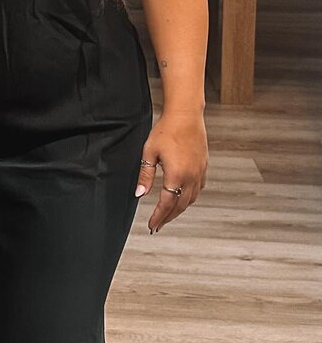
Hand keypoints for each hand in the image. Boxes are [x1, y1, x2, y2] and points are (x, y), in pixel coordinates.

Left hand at [135, 111, 207, 232]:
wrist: (186, 116)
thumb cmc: (166, 131)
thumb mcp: (149, 152)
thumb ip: (145, 175)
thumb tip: (139, 194)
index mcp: (176, 175)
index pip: (166, 204)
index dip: (158, 217)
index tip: (152, 226)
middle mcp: (191, 177)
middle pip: (180, 205)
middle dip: (168, 217)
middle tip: (158, 224)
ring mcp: (199, 173)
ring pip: (191, 199)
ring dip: (180, 209)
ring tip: (169, 213)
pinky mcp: (204, 166)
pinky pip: (198, 188)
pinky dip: (190, 197)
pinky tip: (184, 196)